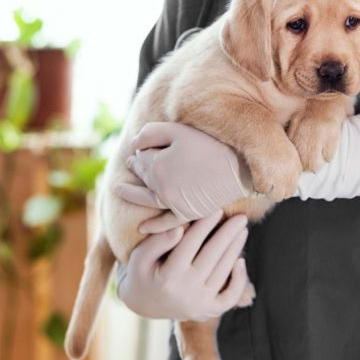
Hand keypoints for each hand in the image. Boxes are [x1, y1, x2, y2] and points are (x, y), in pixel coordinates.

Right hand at [116, 211, 249, 320]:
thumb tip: (180, 227)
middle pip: (212, 256)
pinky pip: (230, 296)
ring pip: (223, 272)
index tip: (216, 209)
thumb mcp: (140, 256)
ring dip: (235, 249)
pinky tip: (240, 261)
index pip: (191, 244)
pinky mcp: (210, 311)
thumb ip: (158, 242)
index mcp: (168, 277)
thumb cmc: (143, 273)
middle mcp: (186, 292)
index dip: (205, 225)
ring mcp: (200, 304)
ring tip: (242, 230)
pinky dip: (239, 280)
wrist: (145, 305)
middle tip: (240, 217)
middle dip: (228, 234)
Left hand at [117, 122, 251, 221]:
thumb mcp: (178, 131)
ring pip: (147, 199)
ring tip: (119, 191)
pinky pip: (167, 223)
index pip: (141, 158)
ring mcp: (174, 204)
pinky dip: (155, 226)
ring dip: (132, 194)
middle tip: (130, 164)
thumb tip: (133, 145)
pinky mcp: (189, 213)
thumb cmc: (210, 144)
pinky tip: (143, 228)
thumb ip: (151, 134)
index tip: (139, 149)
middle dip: (136, 169)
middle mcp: (161, 188)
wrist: (240, 166)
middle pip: (143, 177)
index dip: (140, 152)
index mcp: (156, 166)